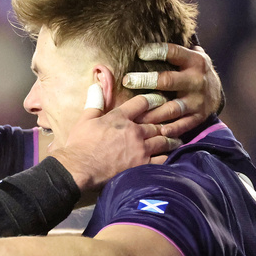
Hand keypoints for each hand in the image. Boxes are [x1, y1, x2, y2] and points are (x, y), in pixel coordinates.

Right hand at [49, 93, 179, 191]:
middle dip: (164, 122)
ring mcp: (141, 149)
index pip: (142, 103)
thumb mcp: (84, 120)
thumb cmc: (80, 145)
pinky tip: (171, 156)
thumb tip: (96, 86)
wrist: (80, 168)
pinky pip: (162, 159)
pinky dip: (168, 157)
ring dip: (170, 139)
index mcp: (121, 117)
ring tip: (175, 139)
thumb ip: (95, 103)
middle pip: (156, 123)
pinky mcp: (142, 165)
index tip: (159, 100)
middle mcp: (135, 131)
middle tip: (172, 122)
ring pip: (163, 141)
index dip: (152, 100)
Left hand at [122, 43, 223, 138]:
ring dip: (153, 112)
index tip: (140, 53)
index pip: (174, 53)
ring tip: (135, 113)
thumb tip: (146, 38)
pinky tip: (156, 131)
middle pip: (168, 80)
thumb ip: (174, 52)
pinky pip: (182, 125)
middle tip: (128, 81)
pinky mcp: (198, 116)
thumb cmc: (193, 72)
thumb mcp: (190, 57)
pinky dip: (170, 129)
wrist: (216, 93)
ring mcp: (197, 100)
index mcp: (194, 61)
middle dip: (146, 81)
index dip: (157, 52)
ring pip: (172, 107)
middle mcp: (196, 80)